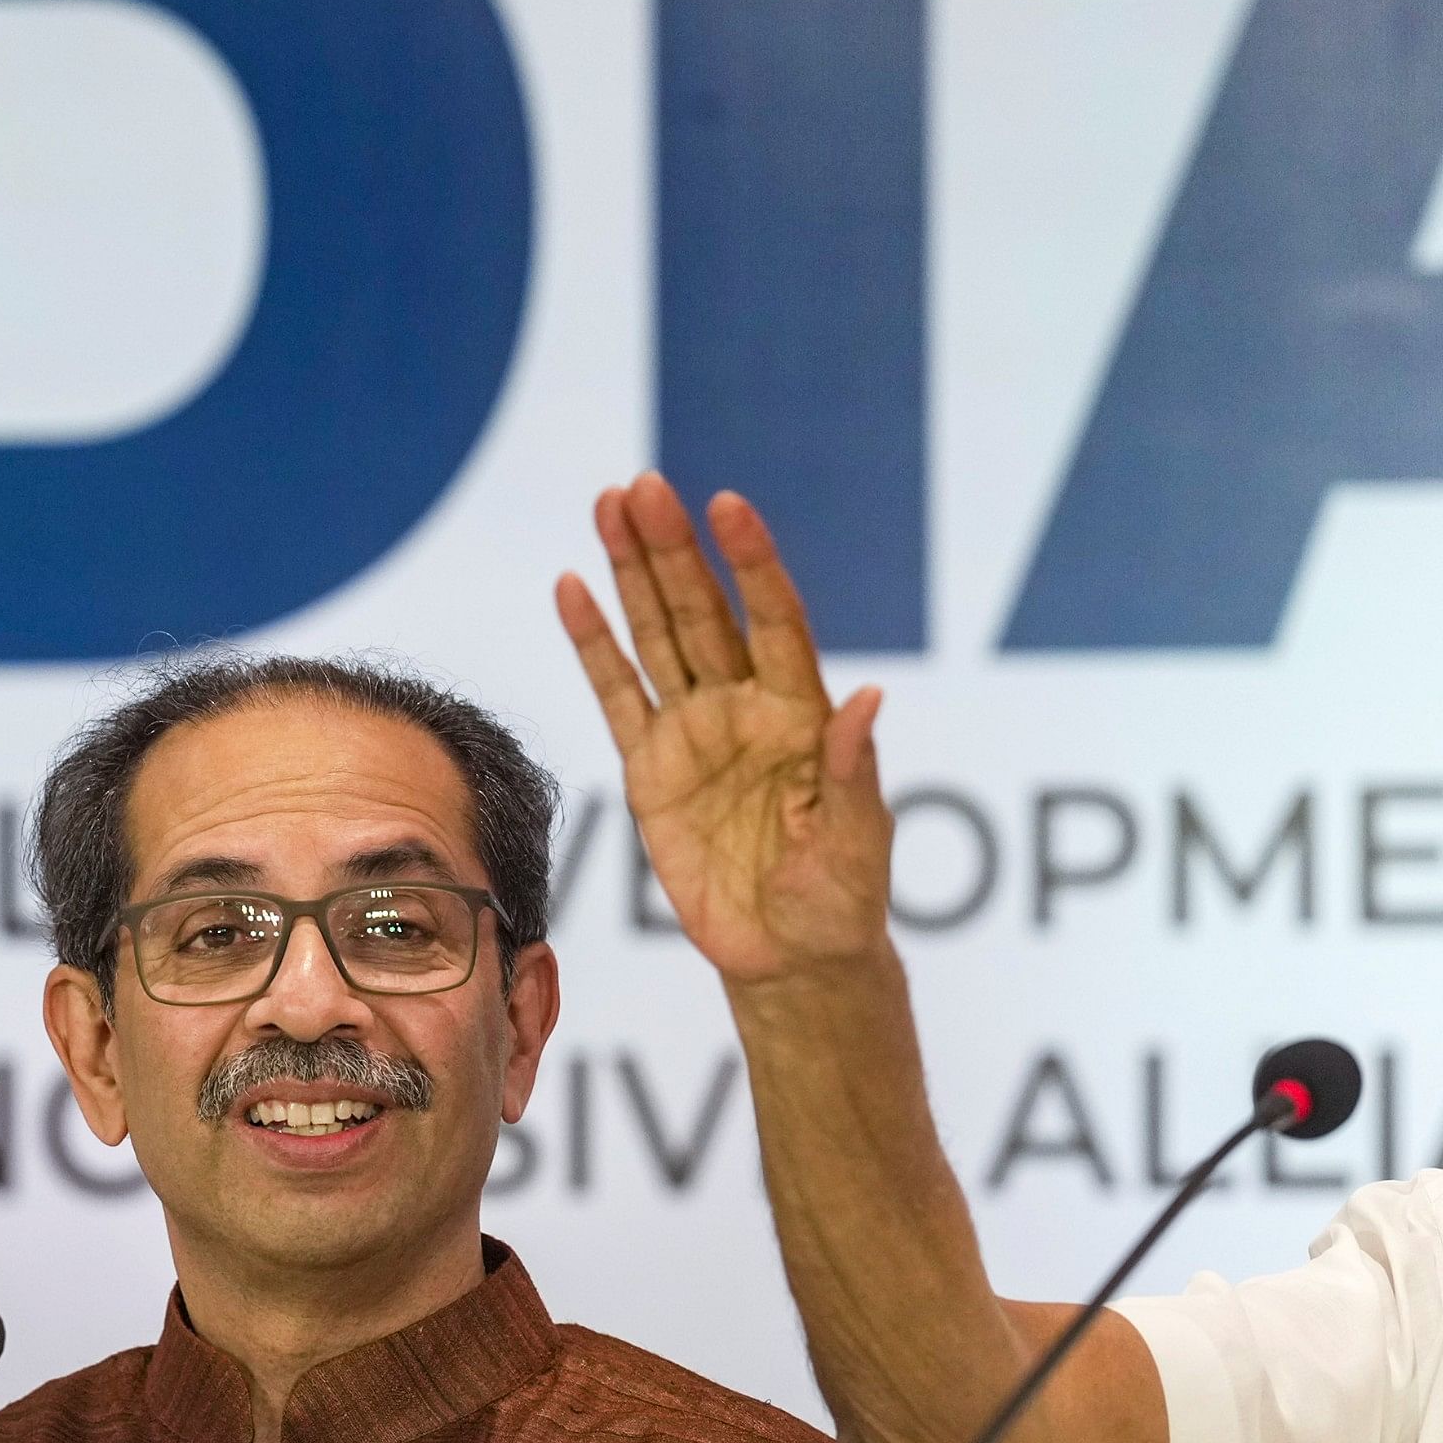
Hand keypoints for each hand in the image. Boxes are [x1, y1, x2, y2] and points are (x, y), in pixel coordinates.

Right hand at [554, 476, 891, 989]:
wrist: (789, 955)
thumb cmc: (839, 898)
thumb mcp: (857, 840)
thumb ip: (852, 770)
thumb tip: (868, 699)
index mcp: (801, 715)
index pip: (775, 621)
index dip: (752, 564)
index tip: (728, 506)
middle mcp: (745, 708)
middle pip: (703, 613)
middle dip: (673, 549)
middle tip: (644, 487)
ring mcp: (695, 733)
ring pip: (658, 636)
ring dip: (632, 572)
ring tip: (608, 505)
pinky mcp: (651, 768)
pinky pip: (618, 695)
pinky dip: (594, 644)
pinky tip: (574, 588)